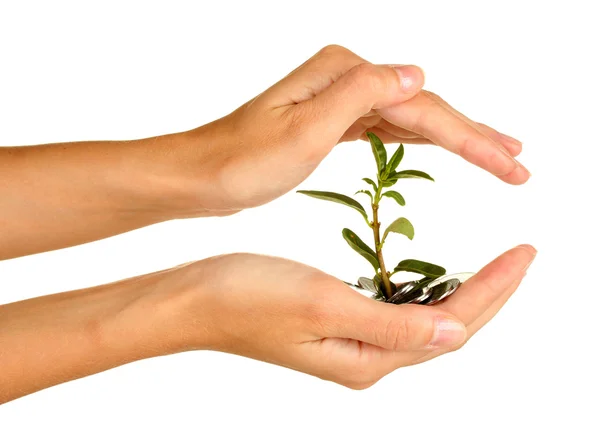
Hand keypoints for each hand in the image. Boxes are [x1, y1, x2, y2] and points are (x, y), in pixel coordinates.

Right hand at [182, 244, 535, 388]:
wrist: (195, 299)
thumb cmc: (248, 297)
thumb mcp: (325, 305)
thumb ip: (393, 322)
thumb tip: (457, 330)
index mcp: (367, 359)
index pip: (452, 325)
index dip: (494, 290)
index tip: (526, 253)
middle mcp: (366, 358)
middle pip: (447, 327)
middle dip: (490, 292)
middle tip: (521, 254)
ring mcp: (352, 344)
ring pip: (425, 319)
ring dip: (460, 291)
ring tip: (491, 264)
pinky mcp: (337, 324)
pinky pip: (397, 310)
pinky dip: (422, 289)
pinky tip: (428, 271)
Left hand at [185, 44, 528, 213]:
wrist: (202, 176)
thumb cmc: (241, 160)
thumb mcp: (302, 131)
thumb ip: (361, 97)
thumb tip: (418, 75)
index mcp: (343, 74)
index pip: (423, 107)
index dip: (471, 138)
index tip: (510, 164)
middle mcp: (345, 79)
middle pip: (425, 109)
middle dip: (473, 137)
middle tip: (518, 162)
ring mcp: (339, 99)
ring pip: (410, 118)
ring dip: (453, 138)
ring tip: (495, 154)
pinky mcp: (331, 122)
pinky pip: (386, 128)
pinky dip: (418, 139)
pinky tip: (438, 146)